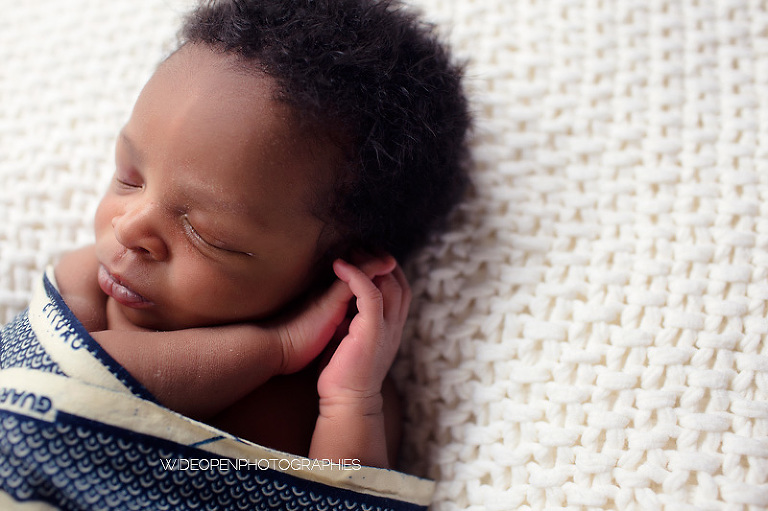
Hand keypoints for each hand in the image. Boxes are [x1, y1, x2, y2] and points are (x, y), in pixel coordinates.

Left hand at [316, 256, 410, 412]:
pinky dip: (357, 276)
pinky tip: (341, 266)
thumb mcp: (352, 339)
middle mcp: (394, 326)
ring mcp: (386, 328)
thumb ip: (355, 319)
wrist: (345, 402)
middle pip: (399, 281)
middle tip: (358, 246)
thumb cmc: (344, 373)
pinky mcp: (372, 331)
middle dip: (381, 260)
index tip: (366, 255)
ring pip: (389, 283)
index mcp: (391, 328)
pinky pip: (371, 294)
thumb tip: (346, 302)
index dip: (387, 269)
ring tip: (348, 253)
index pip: (400, 289)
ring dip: (368, 263)